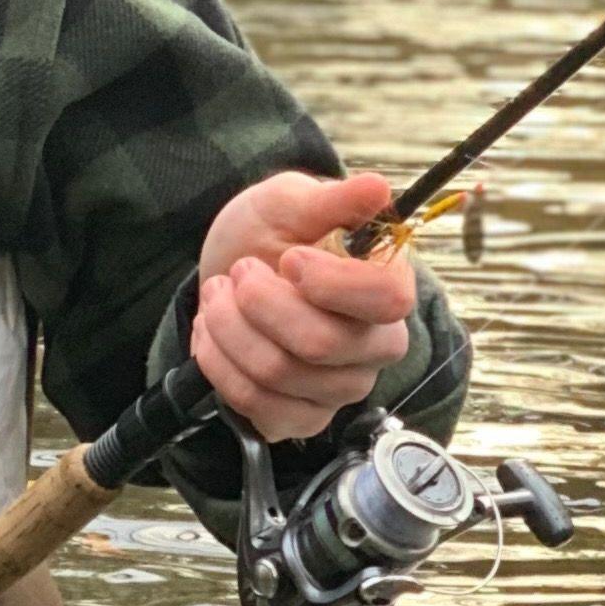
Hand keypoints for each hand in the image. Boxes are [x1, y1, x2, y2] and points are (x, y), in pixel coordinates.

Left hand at [191, 167, 416, 442]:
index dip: (328, 283)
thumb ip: (331, 200)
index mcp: (389, 289)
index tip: (288, 258)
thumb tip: (378, 189)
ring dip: (228, 328)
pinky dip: (218, 365)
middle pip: (319, 343)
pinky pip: (255, 405)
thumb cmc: (270, 235)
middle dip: (256, 302)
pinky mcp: (301, 417)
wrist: (230, 275)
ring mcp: (340, 387)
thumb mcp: (290, 203)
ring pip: (276, 373)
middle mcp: (377, 346)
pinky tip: (215, 335)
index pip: (386, 301)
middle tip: (239, 274)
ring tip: (219, 298)